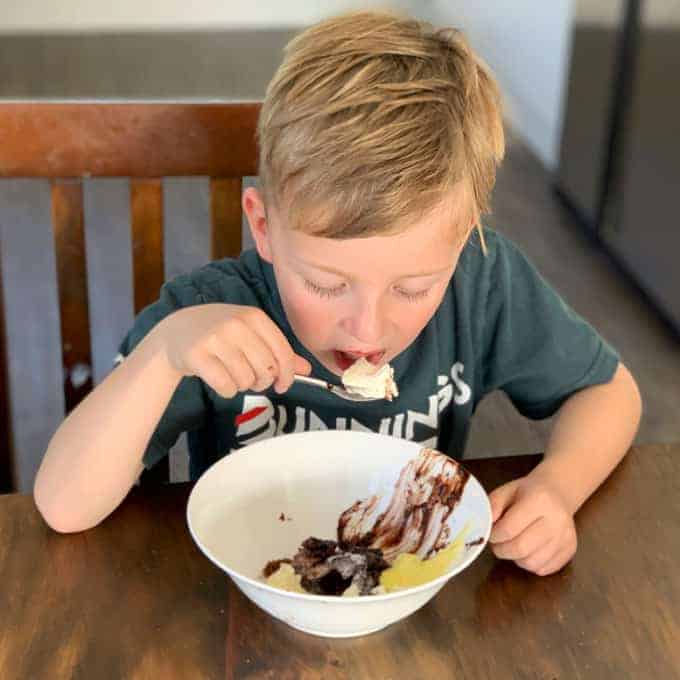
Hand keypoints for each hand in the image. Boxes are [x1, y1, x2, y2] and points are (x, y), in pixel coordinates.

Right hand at [159, 303, 310, 397]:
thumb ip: (278, 351)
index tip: (283, 385)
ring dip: (242, 385)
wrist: (176, 331)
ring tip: (232, 374)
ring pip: (246, 380)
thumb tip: (306, 369)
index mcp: (254, 316)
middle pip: (267, 369)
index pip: (282, 352)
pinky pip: (226, 387)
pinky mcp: (196, 355)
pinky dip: (226, 390)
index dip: (287, 374)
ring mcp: (215, 338)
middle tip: (251, 379)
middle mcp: (236, 324)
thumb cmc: (221, 334)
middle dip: (263, 381)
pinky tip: (219, 380)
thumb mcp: (251, 334)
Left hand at [488, 471, 576, 575]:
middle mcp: (557, 520)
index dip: (494, 535)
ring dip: (515, 558)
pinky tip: (526, 550)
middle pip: (521, 548)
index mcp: (539, 500)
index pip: (509, 528)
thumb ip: (492, 506)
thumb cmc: (527, 493)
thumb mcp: (506, 491)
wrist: (557, 494)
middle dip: (502, 550)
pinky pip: (542, 569)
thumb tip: (485, 526)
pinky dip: (529, 564)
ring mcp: (566, 537)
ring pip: (532, 562)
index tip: (491, 534)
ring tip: (511, 546)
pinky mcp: (570, 551)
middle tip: (497, 545)